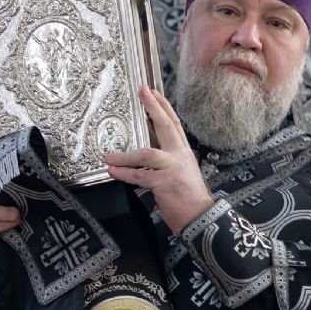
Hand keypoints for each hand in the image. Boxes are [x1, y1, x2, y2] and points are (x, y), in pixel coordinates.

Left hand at [103, 86, 214, 234]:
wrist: (201, 218)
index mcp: (183, 152)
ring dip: (125, 156)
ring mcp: (173, 169)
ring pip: (146, 154)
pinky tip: (113, 171)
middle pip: (166, 126)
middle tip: (141, 92)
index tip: (153, 91)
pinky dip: (124, 173)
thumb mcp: (181, 172)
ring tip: (109, 157)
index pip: (174, 123)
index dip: (163, 106)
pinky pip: (140, 176)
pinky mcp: (165, 183)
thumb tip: (146, 154)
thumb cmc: (188, 198)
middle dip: (153, 107)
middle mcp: (180, 156)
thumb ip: (167, 161)